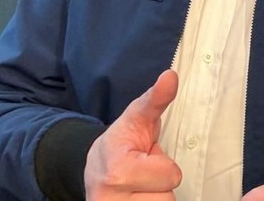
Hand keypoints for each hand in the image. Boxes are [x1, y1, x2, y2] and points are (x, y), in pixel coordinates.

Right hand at [84, 69, 181, 199]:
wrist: (93, 170)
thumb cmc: (119, 143)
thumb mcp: (136, 117)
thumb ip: (155, 99)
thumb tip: (171, 76)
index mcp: (118, 171)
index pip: (171, 175)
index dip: (163, 165)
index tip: (144, 157)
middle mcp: (110, 200)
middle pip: (167, 197)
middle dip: (159, 184)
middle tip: (142, 174)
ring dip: (154, 197)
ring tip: (139, 187)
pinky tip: (137, 197)